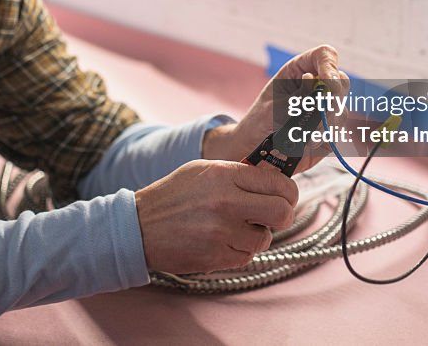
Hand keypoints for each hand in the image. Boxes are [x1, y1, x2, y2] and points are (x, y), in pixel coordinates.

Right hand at [134, 159, 298, 273]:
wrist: (139, 227)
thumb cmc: (174, 195)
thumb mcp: (204, 171)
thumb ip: (239, 173)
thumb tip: (274, 181)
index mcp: (225, 175)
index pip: (279, 184)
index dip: (288, 192)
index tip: (284, 196)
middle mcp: (226, 203)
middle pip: (283, 213)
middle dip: (282, 215)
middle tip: (270, 215)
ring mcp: (222, 233)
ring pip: (265, 238)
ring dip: (256, 235)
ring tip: (235, 227)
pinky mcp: (216, 257)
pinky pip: (247, 256)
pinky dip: (239, 250)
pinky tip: (222, 241)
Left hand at [203, 45, 349, 173]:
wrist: (256, 146)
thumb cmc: (261, 120)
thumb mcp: (275, 106)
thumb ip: (297, 97)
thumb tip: (315, 82)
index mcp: (300, 70)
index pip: (325, 55)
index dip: (330, 64)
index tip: (326, 80)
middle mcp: (317, 85)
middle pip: (340, 80)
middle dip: (331, 96)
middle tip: (318, 109)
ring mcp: (325, 107)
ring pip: (340, 107)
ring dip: (324, 121)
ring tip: (302, 133)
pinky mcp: (329, 128)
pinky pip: (336, 129)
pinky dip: (322, 136)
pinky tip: (307, 142)